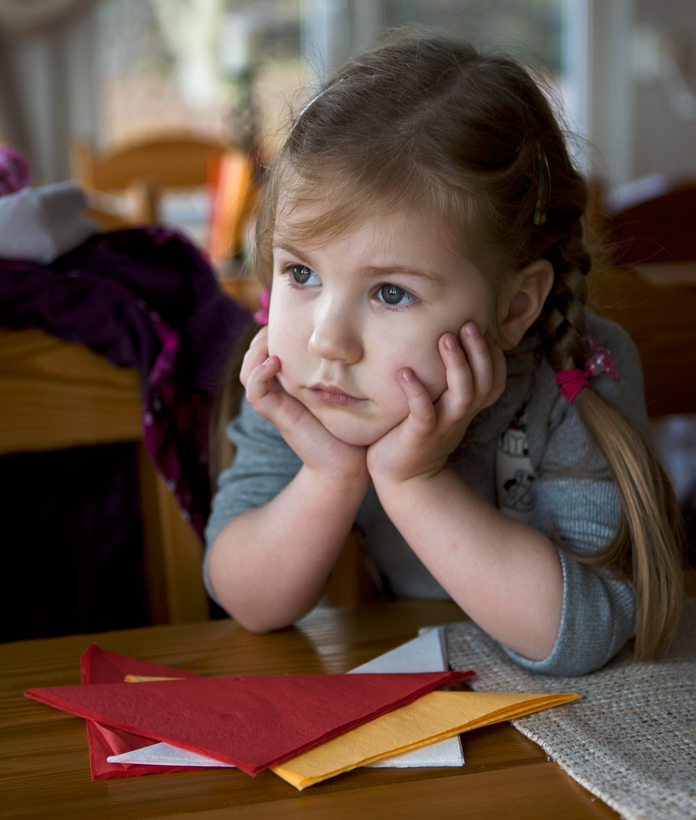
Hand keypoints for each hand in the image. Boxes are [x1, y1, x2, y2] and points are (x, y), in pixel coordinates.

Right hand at [241, 328, 367, 480]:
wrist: (350, 462)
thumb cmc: (353, 424)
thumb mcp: (348, 386)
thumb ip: (345, 365)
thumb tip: (354, 336)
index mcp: (291, 383)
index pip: (267, 351)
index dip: (270, 332)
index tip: (287, 316)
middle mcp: (280, 392)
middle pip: (252, 358)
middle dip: (260, 337)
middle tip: (276, 322)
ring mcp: (277, 405)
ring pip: (248, 373)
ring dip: (255, 352)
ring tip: (271, 338)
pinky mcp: (278, 417)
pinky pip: (256, 393)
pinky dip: (259, 375)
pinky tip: (275, 363)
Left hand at [366, 322, 505, 484]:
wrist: (404, 479)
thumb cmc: (418, 434)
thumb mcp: (440, 406)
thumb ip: (446, 383)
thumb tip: (445, 341)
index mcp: (467, 407)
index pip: (495, 380)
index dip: (495, 356)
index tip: (484, 328)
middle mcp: (460, 415)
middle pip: (484, 382)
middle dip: (480, 352)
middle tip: (468, 324)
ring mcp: (443, 425)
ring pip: (462, 395)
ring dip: (456, 365)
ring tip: (445, 339)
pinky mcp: (420, 435)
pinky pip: (424, 413)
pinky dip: (416, 393)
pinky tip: (405, 373)